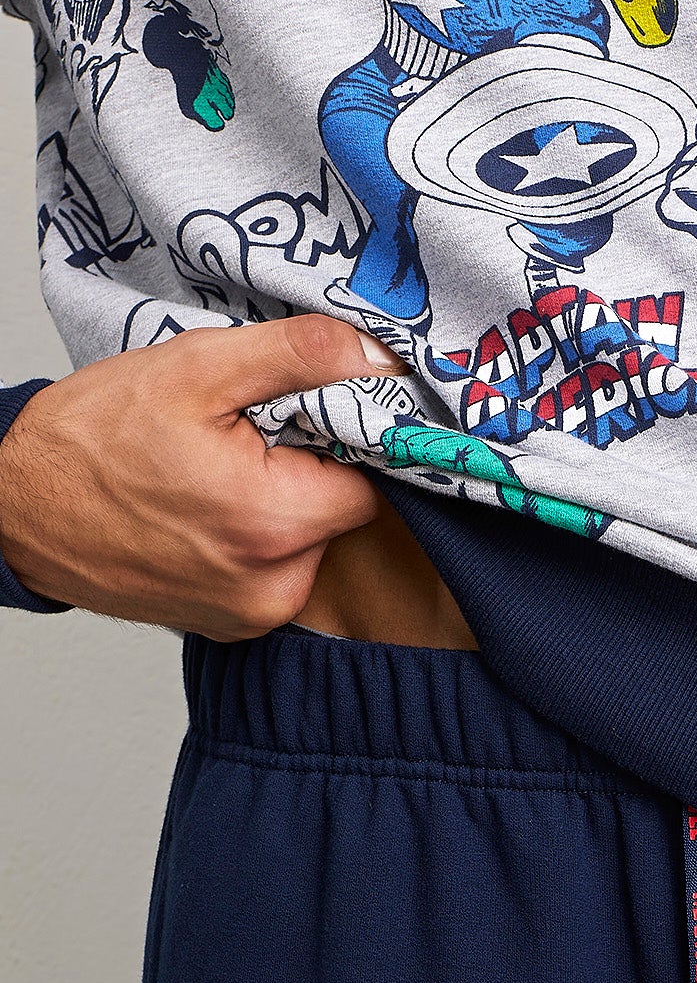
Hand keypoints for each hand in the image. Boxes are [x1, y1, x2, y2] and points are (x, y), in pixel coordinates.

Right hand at [0, 317, 401, 640]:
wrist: (15, 509)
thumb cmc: (91, 440)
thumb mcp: (196, 369)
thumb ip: (298, 356)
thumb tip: (375, 356)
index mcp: (273, 524)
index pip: (371, 482)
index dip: (343, 441)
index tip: (300, 419)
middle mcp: (273, 586)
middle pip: (340, 516)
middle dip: (308, 473)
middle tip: (246, 443)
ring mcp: (252, 614)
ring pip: (310, 547)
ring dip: (281, 510)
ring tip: (217, 479)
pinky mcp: (232, 626)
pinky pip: (276, 575)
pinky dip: (254, 544)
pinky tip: (206, 515)